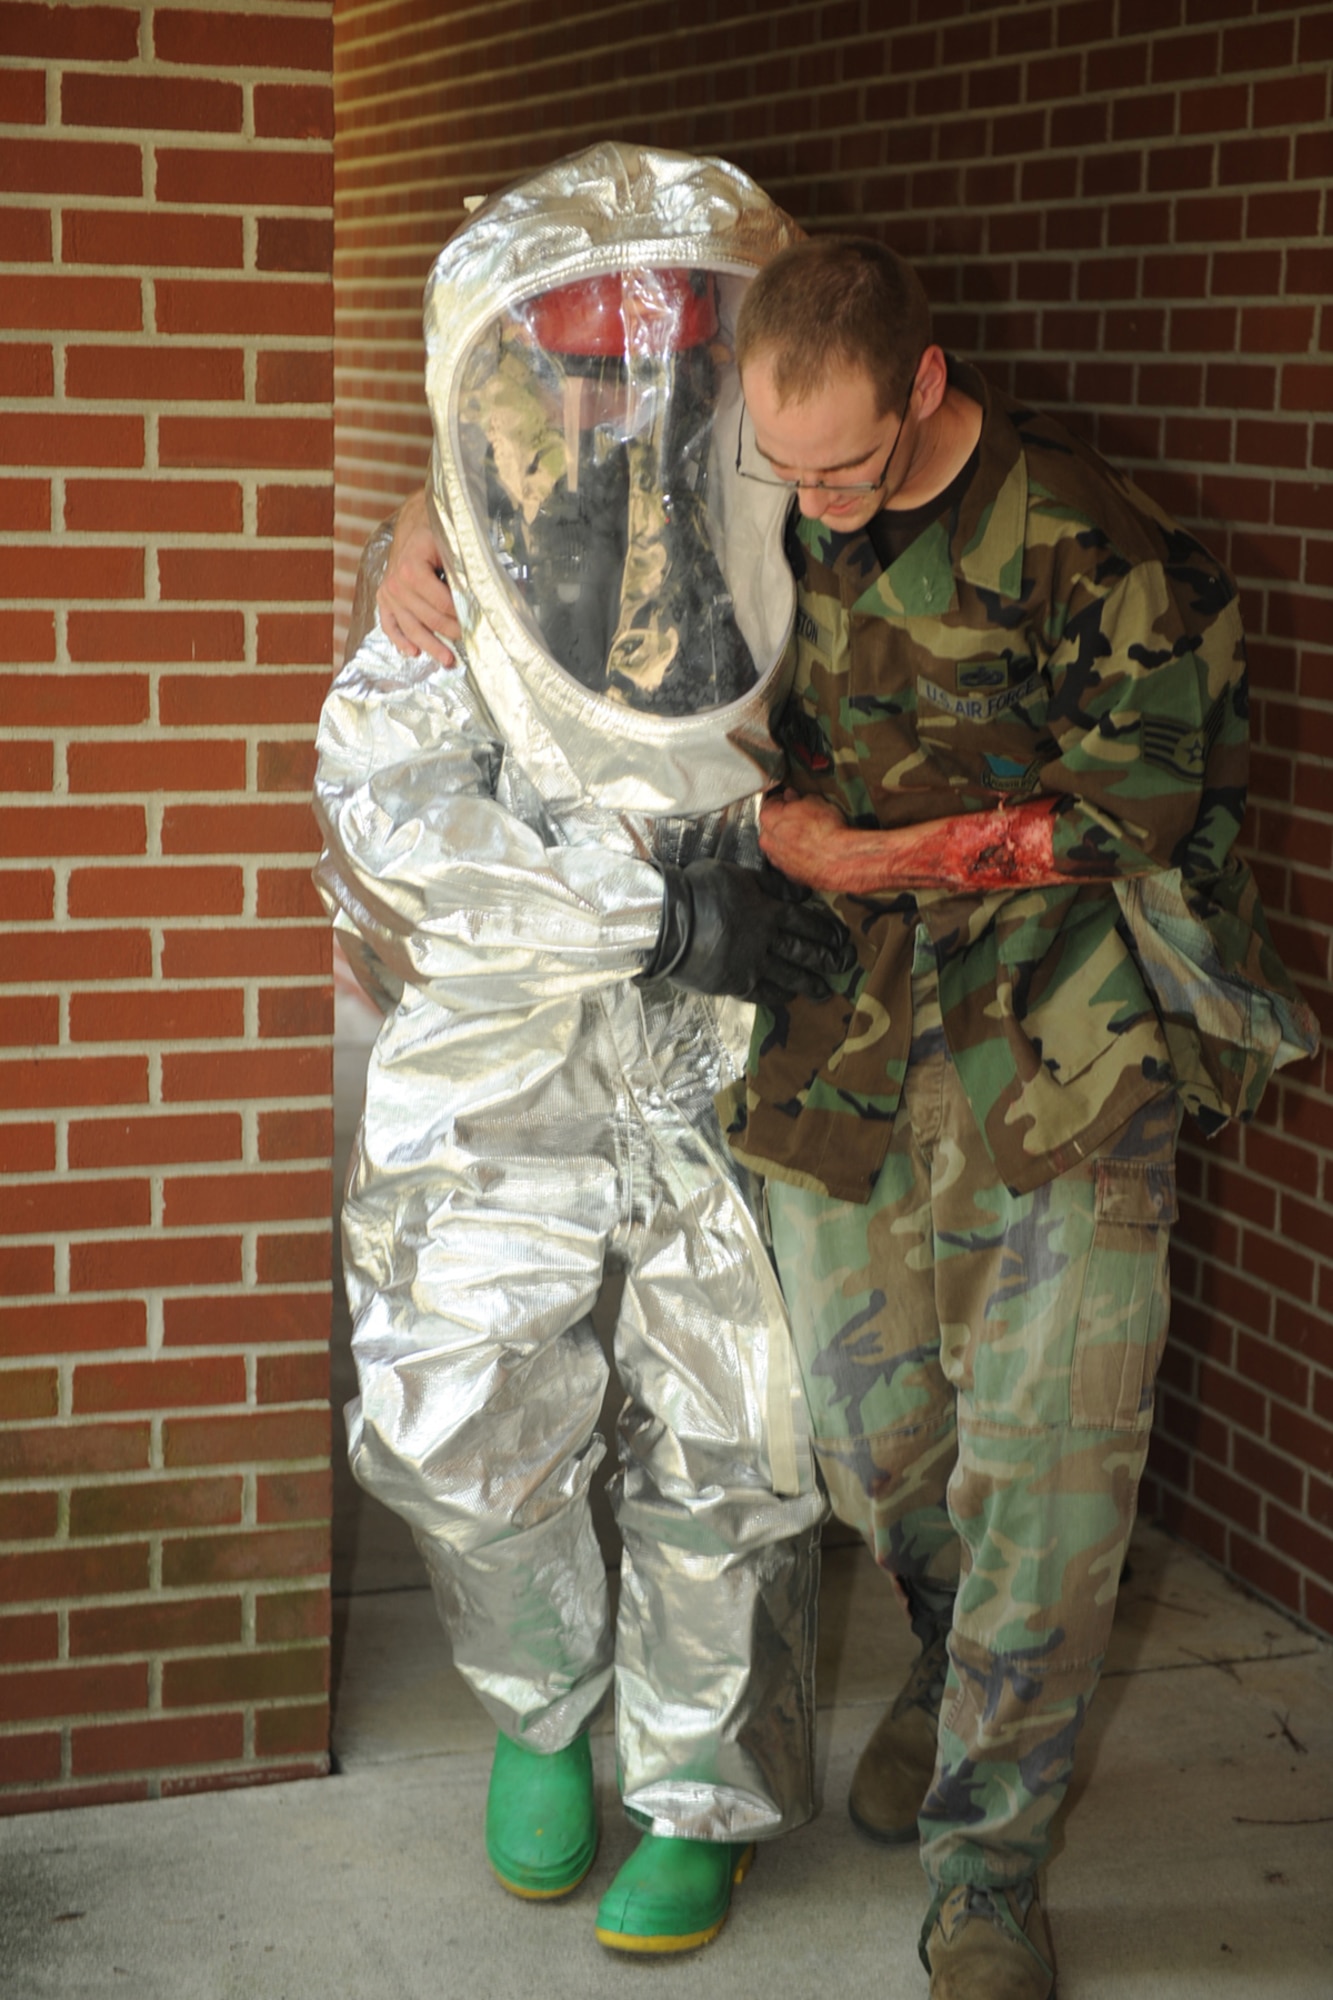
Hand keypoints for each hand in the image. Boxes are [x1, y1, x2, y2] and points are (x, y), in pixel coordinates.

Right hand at [377, 487, 462, 666]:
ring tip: (448, 660)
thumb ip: (465, 571)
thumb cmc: (436, 536)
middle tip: (470, 641)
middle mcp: (396, 582)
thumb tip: (493, 594)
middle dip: (451, 633)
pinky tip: (414, 652)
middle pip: (428, 619)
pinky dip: (400, 640)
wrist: (413, 525)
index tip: (477, 624)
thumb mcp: (451, 546)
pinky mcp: (384, 599)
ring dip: (430, 646)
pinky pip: (390, 625)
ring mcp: (388, 592)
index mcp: (412, 567)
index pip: (441, 603)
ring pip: (411, 628)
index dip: (461, 615)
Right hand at [641, 860, 854, 1007]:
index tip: (841, 940)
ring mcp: (751, 965)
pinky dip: (778, 996)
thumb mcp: (738, 874)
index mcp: (768, 910)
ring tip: (825, 991)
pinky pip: (762, 993)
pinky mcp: (733, 984)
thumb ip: (771, 885)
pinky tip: (789, 998)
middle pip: (803, 951)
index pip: (805, 922)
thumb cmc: (699, 890)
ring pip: (788, 976)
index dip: (826, 931)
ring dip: (809, 983)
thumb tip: (803, 893)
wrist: (668, 920)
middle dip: (827, 959)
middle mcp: (766, 940)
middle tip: (844, 966)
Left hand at [758, 790, 856, 891]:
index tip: (790, 800)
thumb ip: (798, 798)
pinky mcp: (787, 874)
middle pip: (770, 825)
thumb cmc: (827, 830)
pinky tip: (810, 851)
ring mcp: (776, 859)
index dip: (782, 800)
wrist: (839, 859)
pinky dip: (795, 855)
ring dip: (787, 840)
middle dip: (783, 820)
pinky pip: (787, 860)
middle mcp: (767, 840)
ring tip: (807, 836)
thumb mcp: (815, 801)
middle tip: (800, 817)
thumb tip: (793, 797)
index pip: (769, 802)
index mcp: (769, 817)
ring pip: (777, 845)